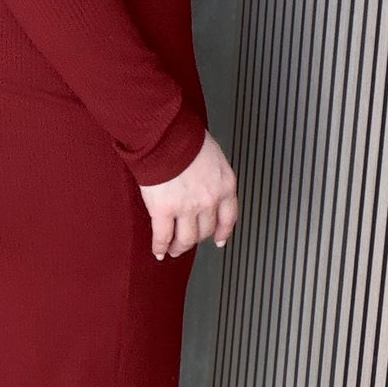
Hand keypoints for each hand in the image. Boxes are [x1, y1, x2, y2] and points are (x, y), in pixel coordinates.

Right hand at [138, 129, 238, 259]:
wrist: (165, 135)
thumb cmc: (184, 135)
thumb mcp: (211, 153)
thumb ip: (211, 171)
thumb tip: (203, 177)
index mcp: (224, 185)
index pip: (229, 216)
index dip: (223, 231)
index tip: (220, 239)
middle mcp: (210, 200)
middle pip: (206, 230)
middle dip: (197, 239)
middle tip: (190, 242)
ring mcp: (187, 208)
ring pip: (186, 238)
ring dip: (179, 247)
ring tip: (173, 250)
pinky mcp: (164, 211)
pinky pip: (163, 236)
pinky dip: (160, 246)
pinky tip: (158, 251)